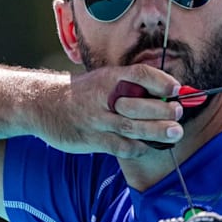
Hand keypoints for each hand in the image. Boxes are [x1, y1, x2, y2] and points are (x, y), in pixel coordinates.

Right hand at [34, 64, 184, 157]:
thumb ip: (131, 84)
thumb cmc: (84, 93)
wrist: (42, 105)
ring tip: (175, 132)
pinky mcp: (91, 140)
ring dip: (157, 131)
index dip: (160, 81)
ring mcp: (96, 120)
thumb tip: (170, 91)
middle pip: (139, 105)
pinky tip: (147, 145)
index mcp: (109, 77)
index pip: (139, 74)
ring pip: (132, 128)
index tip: (177, 89)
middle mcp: (103, 97)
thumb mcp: (104, 78)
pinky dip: (137, 147)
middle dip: (163, 110)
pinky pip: (119, 147)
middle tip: (178, 113)